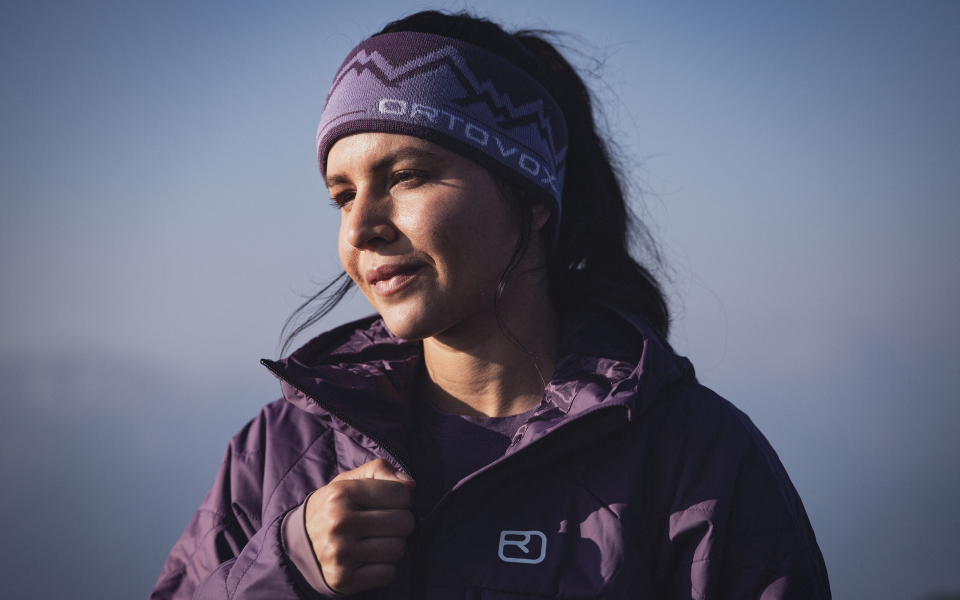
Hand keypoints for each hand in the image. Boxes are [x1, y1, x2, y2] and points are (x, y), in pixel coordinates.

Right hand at [305, 459, 415, 593]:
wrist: (301, 542)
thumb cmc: (336, 507)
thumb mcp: (351, 480)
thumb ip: (381, 470)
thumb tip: (410, 485)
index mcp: (342, 493)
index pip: (401, 495)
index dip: (400, 499)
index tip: (386, 503)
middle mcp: (339, 522)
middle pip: (404, 522)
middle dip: (399, 523)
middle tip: (382, 525)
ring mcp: (340, 552)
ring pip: (398, 549)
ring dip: (391, 546)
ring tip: (374, 541)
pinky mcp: (343, 578)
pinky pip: (388, 573)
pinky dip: (383, 568)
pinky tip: (367, 560)